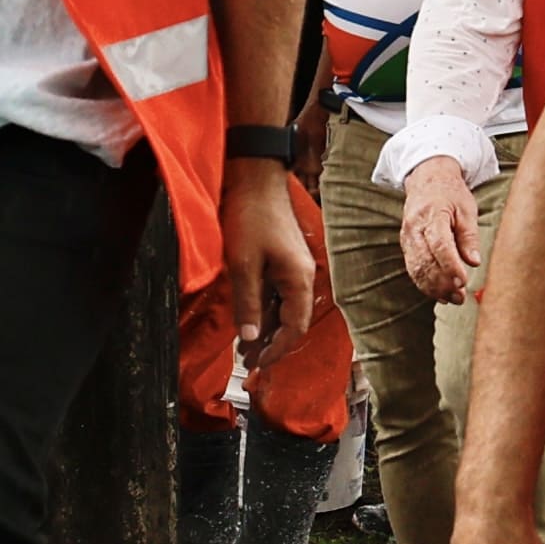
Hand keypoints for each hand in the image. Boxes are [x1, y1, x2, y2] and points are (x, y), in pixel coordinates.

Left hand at [222, 159, 321, 365]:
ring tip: (245, 347)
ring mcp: (293, 268)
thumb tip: (250, 337)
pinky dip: (263, 310)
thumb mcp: (243, 264)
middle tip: (249, 364)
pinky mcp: (282, 261)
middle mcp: (301, 276)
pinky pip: (276, 294)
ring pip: (283, 310)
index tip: (260, 364)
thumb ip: (247, 303)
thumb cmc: (251, 214)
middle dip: (271, 345)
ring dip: (265, 329)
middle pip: (291, 322)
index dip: (278, 350)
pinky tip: (248, 320)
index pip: (295, 328)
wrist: (254, 178)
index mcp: (299, 279)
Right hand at [397, 159, 485, 302]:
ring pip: (417, 269)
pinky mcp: (406, 246)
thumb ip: (469, 236)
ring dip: (434, 288)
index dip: (450, 265)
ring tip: (454, 299)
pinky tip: (440, 294)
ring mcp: (407, 238)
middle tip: (461, 297)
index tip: (463, 280)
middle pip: (425, 261)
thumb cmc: (450, 194)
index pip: (439, 244)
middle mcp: (415, 227)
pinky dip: (425, 284)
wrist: (427, 179)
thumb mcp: (466, 209)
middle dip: (443, 283)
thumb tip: (474, 262)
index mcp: (432, 214)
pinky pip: (412, 269)